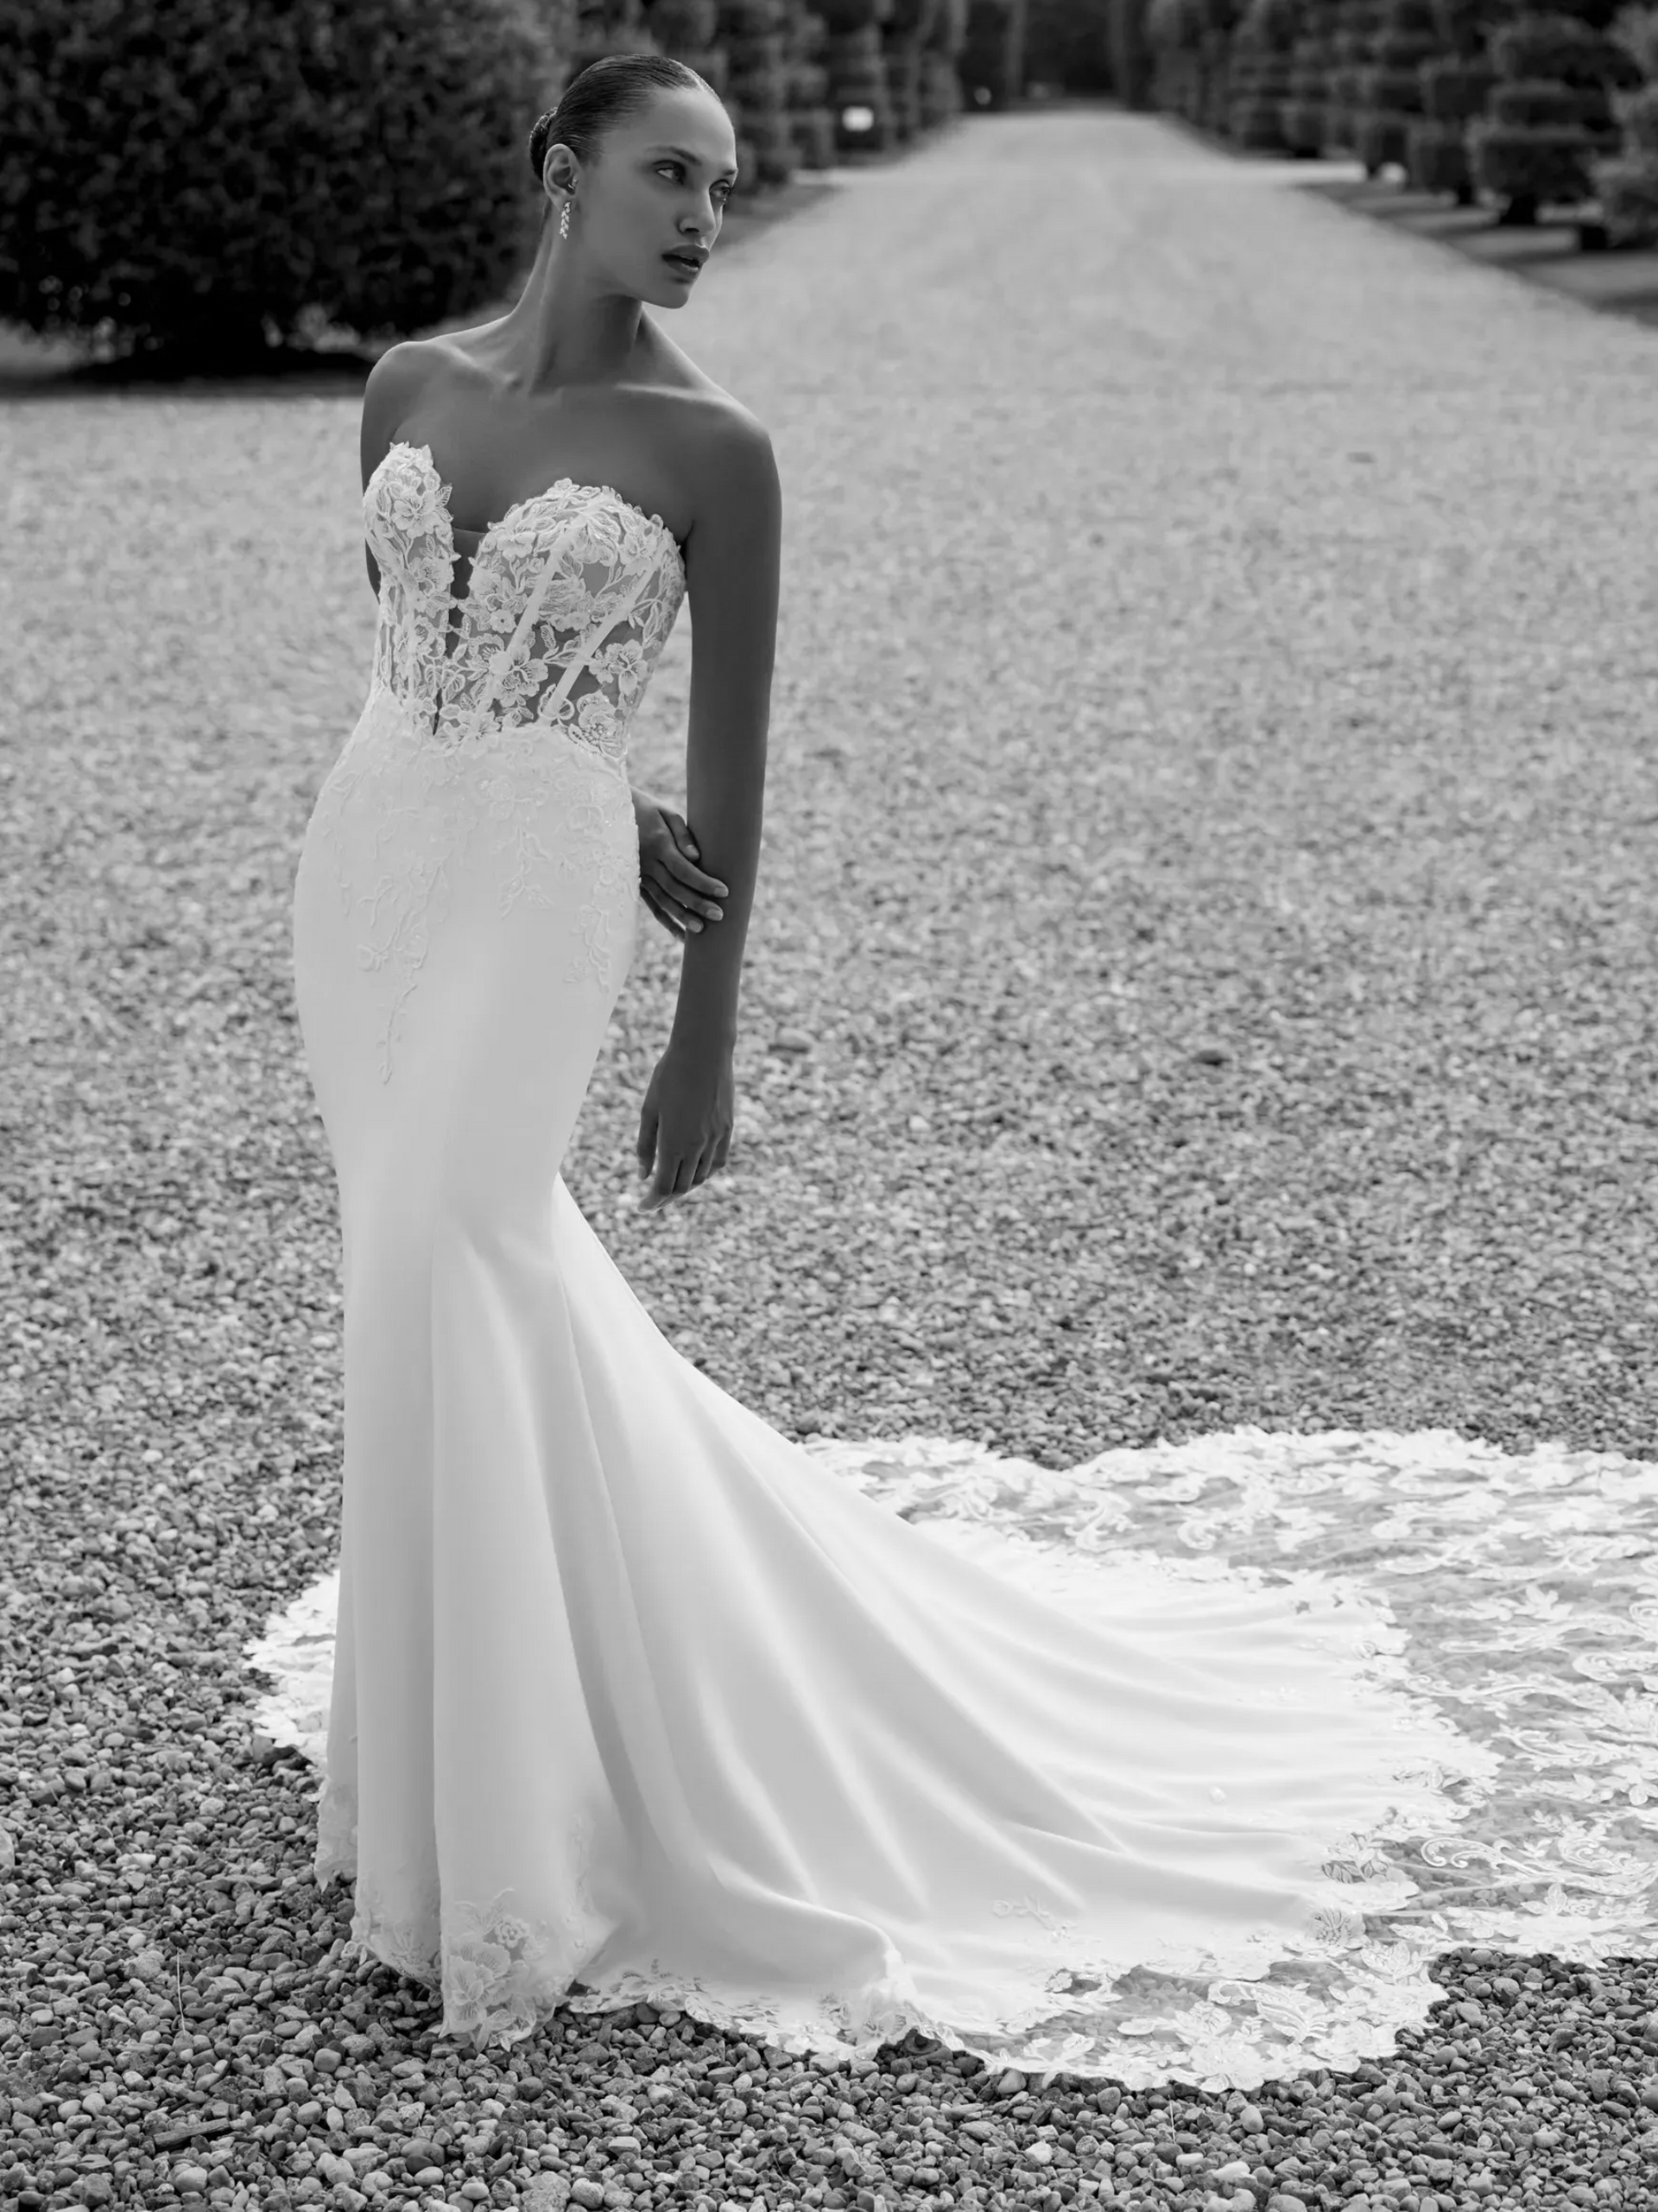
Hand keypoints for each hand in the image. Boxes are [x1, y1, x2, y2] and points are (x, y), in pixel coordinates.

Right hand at [633, 788, 727, 939]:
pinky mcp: (635, 883)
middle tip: (720, 915)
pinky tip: (679, 935)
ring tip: (701, 930)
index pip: (683, 869)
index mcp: (658, 844)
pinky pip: (651, 905)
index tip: (724, 891)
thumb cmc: (645, 808)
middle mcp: (647, 863)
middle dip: (698, 903)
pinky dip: (665, 921)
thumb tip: (696, 857)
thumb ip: (682, 834)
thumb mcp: (665, 812)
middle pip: (675, 889)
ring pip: (663, 901)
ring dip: (681, 917)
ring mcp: (639, 876)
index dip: (703, 882)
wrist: (610, 811)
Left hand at [636, 1036, 734, 1211]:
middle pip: (682, 1186)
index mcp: (673, 1142)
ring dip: (685, 1185)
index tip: (642, 1207)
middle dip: (666, 1196)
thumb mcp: (649, 1110)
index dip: (652, 1201)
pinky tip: (695, 1170)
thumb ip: (646, 1145)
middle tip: (654, 1198)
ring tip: (671, 1184)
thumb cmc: (669, 1076)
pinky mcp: (727, 1129)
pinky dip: (705, 1172)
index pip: (663, 1185)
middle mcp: (697, 1145)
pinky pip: (718, 1162)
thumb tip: (644, 1175)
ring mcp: (716, 1138)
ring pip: (701, 1177)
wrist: (704, 1052)